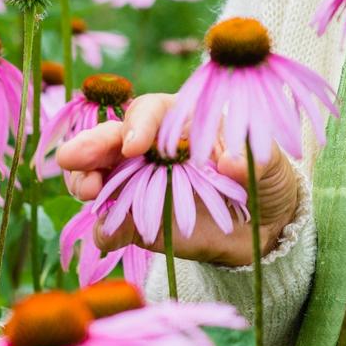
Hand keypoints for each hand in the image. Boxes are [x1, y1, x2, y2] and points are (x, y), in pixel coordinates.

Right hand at [54, 91, 300, 268]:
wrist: (264, 229)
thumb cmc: (266, 180)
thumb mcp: (272, 166)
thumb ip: (257, 160)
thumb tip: (232, 160)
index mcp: (182, 122)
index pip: (150, 111)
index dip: (139, 124)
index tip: (136, 145)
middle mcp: (153, 150)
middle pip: (111, 139)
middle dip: (90, 146)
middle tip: (72, 159)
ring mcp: (140, 186)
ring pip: (99, 176)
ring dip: (85, 181)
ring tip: (87, 192)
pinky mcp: (137, 223)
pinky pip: (112, 224)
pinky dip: (105, 229)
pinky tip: (107, 234)